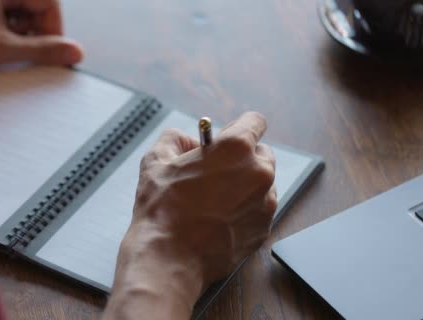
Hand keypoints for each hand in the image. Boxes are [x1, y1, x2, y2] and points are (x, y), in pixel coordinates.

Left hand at [0, 0, 82, 104]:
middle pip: (32, 7)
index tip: (57, 49)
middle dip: (39, 32)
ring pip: (18, 14)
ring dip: (24, 36)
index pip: (47, 2)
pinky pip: (2, 19)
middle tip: (39, 54)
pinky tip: (3, 52)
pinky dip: (9, 36)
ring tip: (17, 54)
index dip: (55, 28)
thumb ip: (43, 51)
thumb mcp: (5, 50)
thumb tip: (73, 51)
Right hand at [103, 112, 276, 319]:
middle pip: (261, 153)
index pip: (255, 121)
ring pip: (261, 184)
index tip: (227, 136)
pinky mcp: (263, 230)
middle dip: (241, 159)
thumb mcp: (156, 160)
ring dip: (243, 186)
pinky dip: (243, 211)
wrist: (168, 257)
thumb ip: (175, 139)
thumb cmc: (162, 209)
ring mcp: (265, 204)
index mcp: (237, 148)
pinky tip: (216, 219)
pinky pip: (258, 211)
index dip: (239, 126)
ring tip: (212, 200)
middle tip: (213, 171)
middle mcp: (259, 173)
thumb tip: (186, 142)